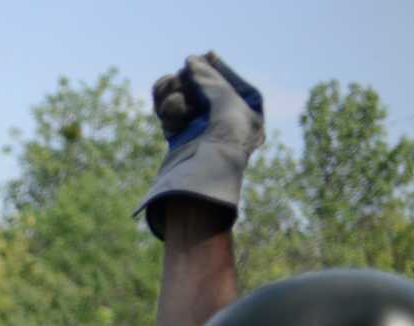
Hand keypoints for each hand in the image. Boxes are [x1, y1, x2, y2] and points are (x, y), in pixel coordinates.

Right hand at [137, 53, 263, 238]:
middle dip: (189, 82)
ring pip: (181, 96)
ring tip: (173, 104)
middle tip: (180, 80)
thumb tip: (190, 60)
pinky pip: (168, 112)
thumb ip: (209, 78)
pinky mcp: (178, 138)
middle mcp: (224, 121)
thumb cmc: (225, 142)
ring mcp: (199, 130)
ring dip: (174, 95)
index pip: (231, 81)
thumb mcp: (226, 101)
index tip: (203, 56)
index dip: (216, 67)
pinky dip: (165, 109)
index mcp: (247, 113)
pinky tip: (168, 117)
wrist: (203, 180)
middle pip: (201, 86)